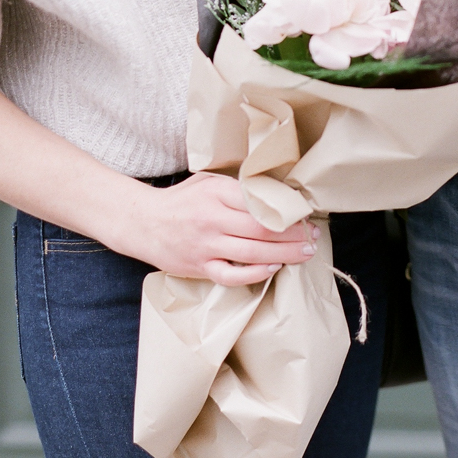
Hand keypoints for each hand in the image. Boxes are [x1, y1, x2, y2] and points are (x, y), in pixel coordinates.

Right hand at [115, 171, 316, 286]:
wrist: (145, 223)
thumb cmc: (182, 200)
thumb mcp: (209, 181)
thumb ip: (238, 188)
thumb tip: (276, 194)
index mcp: (217, 194)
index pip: (260, 203)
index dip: (287, 211)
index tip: (305, 214)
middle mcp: (212, 219)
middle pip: (262, 230)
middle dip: (293, 234)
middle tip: (313, 236)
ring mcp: (206, 246)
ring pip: (253, 253)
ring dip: (284, 254)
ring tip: (304, 253)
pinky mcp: (200, 267)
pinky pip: (232, 275)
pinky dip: (255, 274)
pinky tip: (273, 269)